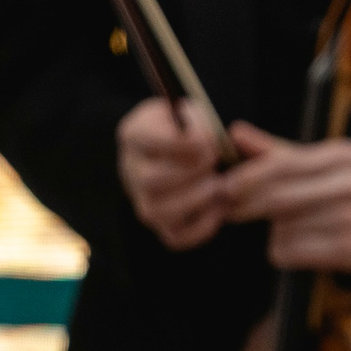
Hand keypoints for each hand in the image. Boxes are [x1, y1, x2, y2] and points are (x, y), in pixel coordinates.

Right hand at [116, 98, 225, 250]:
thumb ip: (198, 122)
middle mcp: (131, 169)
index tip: (208, 142)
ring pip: (159, 212)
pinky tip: (219, 207)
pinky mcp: (161, 224)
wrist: (187, 151)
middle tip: (214, 162)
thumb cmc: (190, 128)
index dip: (180, 143)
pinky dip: (202, 228)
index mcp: (134, 134)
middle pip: (150, 179)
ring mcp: (143, 199)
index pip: (144, 139)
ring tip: (218, 185)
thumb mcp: (192, 112)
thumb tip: (205, 141)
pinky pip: (175, 238)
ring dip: (196, 200)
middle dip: (190, 171)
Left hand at [220, 122, 350, 273]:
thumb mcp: (329, 159)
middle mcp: (348, 186)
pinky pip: (295, 253)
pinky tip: (292, 245)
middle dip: (247, 206)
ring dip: (272, 230)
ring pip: (283, 228)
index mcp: (340, 156)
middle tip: (231, 210)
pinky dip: (283, 251)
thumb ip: (281, 150)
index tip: (225, 187)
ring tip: (282, 227)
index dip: (247, 178)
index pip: (282, 165)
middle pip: (278, 199)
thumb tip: (235, 133)